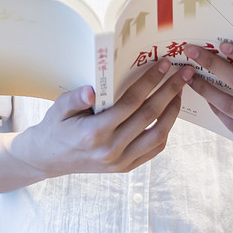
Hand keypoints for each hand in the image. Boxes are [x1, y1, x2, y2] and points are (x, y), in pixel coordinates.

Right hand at [10, 60, 191, 178]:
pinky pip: (153, 149)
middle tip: (184, 73)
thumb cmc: (55, 128)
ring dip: (173, 111)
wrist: (48, 159)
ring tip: (180, 91)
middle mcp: (111, 150)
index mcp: (95, 132)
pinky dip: (165, 130)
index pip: (131, 102)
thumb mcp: (57, 109)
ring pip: (158, 135)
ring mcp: (120, 162)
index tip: (164, 64)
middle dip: (170, 91)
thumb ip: (74, 98)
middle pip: (150, 116)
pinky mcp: (125, 167)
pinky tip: (168, 113)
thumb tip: (91, 90)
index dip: (150, 81)